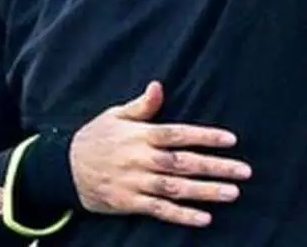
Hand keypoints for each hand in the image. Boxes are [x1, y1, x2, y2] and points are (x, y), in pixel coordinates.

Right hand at [69, 81, 251, 227]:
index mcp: (140, 135)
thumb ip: (141, 106)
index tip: (231, 140)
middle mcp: (141, 159)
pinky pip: (160, 211)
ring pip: (176, 188)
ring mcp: (136, 183)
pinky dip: (182, 216)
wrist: (63, 168)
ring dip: (205, 192)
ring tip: (232, 193)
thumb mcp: (114, 115)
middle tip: (244, 172)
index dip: (205, 137)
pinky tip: (204, 218)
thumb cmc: (95, 137)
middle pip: (184, 163)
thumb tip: (159, 87)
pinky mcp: (130, 203)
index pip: (179, 135)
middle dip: (215, 167)